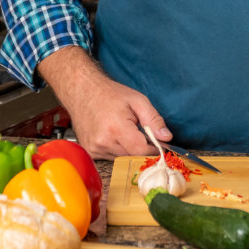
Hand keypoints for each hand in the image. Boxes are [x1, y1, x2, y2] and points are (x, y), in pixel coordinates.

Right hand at [38, 46, 169, 159]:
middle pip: (132, 156)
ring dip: (128, 148)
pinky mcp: (90, 152)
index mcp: (116, 128)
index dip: (153, 148)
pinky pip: (111, 157)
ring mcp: (94, 149)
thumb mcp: (137, 100)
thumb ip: (154, 119)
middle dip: (141, 147)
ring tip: (122, 129)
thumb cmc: (109, 93)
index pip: (142, 151)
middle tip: (139, 131)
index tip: (158, 143)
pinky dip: (116, 149)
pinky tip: (112, 134)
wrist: (81, 90)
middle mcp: (103, 142)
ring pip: (122, 158)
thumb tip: (167, 137)